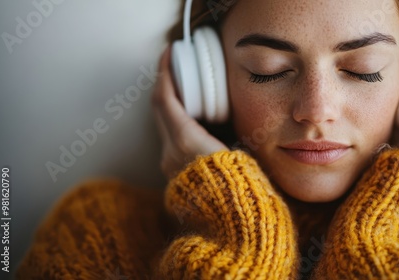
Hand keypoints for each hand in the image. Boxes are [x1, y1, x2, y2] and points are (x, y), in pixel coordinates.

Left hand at [151, 46, 227, 178]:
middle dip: (164, 84)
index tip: (169, 54)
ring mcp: (169, 165)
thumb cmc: (240, 186)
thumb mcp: (240, 150)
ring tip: (185, 91)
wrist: (231, 224)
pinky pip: (169, 140)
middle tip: (176, 67)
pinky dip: (175, 123)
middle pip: (158, 109)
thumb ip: (228, 130)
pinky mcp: (173, 175)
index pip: (165, 98)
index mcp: (186, 140)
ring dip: (169, 104)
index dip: (164, 73)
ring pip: (163, 125)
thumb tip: (229, 114)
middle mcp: (170, 151)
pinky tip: (190, 119)